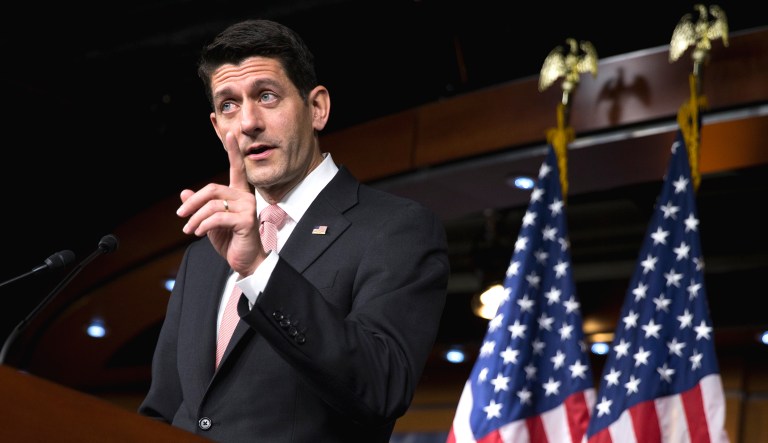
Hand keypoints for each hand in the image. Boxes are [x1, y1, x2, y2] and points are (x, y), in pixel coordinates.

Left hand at [177, 132, 265, 275]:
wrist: (246, 261)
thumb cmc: (231, 241)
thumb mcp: (209, 222)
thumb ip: (200, 207)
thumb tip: (184, 192)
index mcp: (238, 194)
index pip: (236, 168)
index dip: (232, 150)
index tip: (229, 132)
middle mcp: (245, 197)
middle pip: (212, 190)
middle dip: (192, 203)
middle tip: (180, 215)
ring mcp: (247, 208)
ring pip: (212, 205)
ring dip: (195, 219)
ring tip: (189, 230)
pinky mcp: (246, 221)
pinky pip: (217, 218)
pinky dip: (203, 225)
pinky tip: (198, 233)